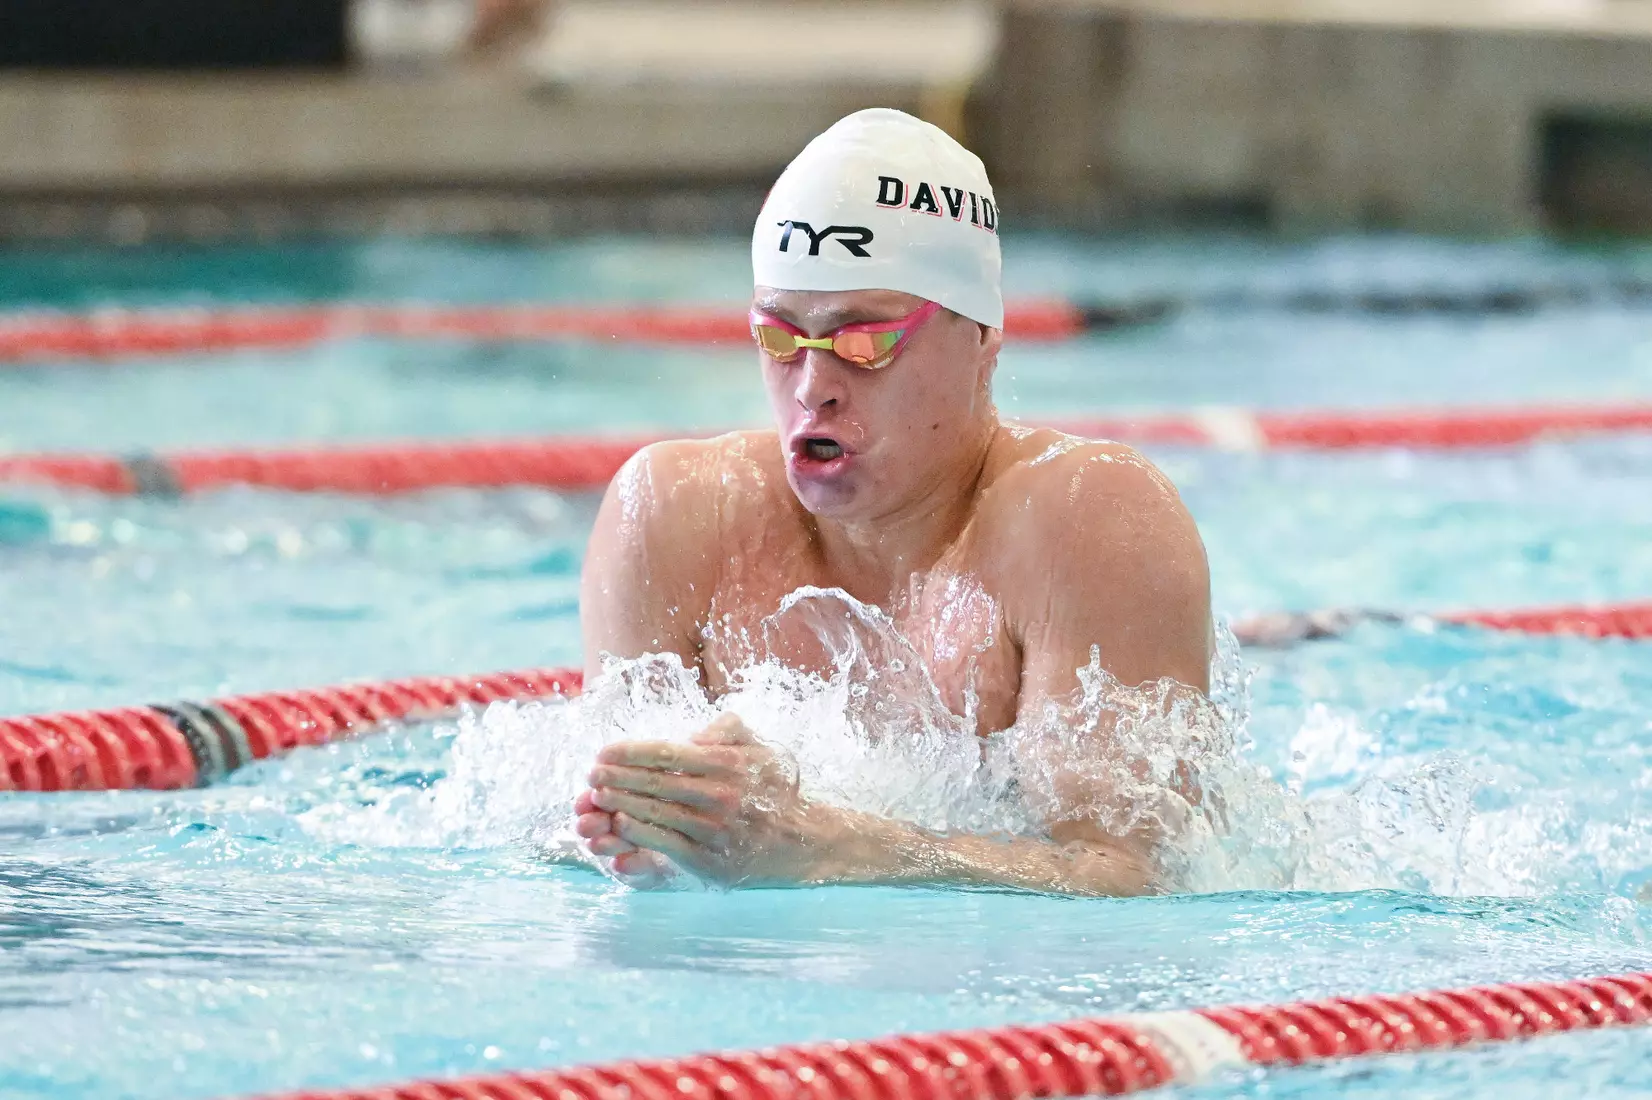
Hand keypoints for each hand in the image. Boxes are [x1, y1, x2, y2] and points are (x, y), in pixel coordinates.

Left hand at [574, 714, 846, 887]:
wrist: (805, 842)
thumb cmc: (775, 790)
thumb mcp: (760, 749)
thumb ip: (728, 729)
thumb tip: (693, 734)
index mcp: (728, 764)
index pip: (668, 754)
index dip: (630, 752)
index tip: (603, 751)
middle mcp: (720, 796)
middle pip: (655, 783)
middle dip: (616, 778)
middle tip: (590, 775)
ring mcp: (714, 831)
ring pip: (655, 814)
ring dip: (619, 806)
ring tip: (595, 799)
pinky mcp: (710, 862)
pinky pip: (665, 845)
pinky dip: (638, 835)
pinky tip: (619, 825)